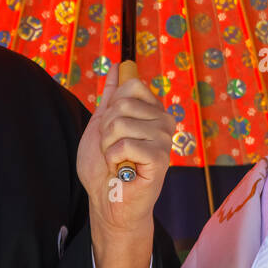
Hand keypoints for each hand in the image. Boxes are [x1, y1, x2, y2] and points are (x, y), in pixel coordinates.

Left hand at [76, 62, 173, 239]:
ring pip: (121, 124)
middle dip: (106, 130)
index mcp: (153, 111)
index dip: (112, 107)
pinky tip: (123, 170)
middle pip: (122, 104)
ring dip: (108, 147)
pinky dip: (114, 159)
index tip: (112, 129)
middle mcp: (164, 121)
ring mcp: (165, 139)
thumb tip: (118, 66)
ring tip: (118, 161)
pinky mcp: (161, 158)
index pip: (132, 85)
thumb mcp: (102, 124)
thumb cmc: (104, 166)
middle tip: (113, 150)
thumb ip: (112, 96)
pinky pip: (125, 145)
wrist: (107, 200)